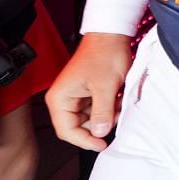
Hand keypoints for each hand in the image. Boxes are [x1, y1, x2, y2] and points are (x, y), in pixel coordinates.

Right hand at [45, 34, 132, 151]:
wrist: (111, 35)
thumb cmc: (104, 54)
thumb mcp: (105, 87)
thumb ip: (101, 113)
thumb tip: (99, 133)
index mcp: (59, 99)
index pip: (67, 131)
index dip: (84, 141)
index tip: (102, 144)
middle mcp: (64, 99)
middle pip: (78, 127)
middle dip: (98, 126)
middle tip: (116, 118)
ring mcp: (76, 97)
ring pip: (89, 120)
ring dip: (106, 117)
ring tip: (118, 104)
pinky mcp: (87, 93)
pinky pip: (96, 110)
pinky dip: (108, 109)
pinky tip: (117, 99)